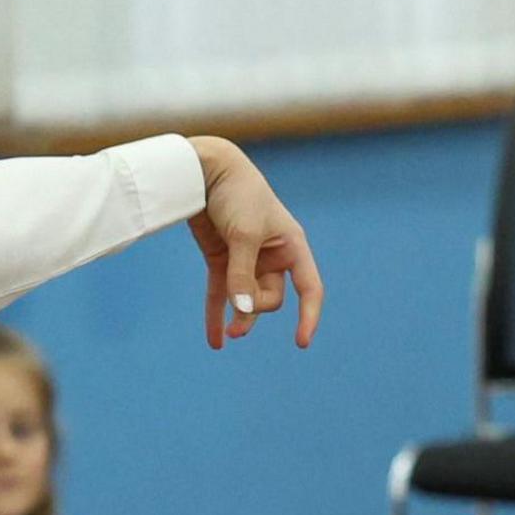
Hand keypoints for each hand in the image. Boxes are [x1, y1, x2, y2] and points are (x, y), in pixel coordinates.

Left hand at [184, 137, 323, 349]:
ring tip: (229, 336)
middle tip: (240, 299)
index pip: (309, 288)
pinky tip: (215, 341)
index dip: (309, 315)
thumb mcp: (243, 235)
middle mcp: (272, 256)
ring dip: (240, 319)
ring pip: (247, 300)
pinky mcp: (222, 260)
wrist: (205, 172)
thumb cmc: (236, 195)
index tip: (300, 342)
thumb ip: (242, 274)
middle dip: (256, 305)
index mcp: (291, 246)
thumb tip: (243, 311)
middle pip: (271, 297)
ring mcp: (246, 259)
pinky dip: (217, 315)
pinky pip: (221, 294)